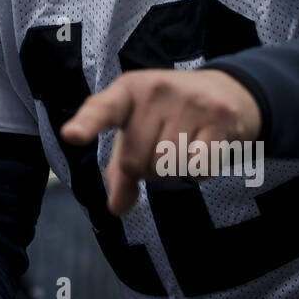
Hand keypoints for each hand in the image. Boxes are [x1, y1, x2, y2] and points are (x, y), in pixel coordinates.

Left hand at [61, 69, 260, 216]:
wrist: (226, 90)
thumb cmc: (169, 115)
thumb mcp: (137, 131)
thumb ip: (121, 169)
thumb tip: (117, 208)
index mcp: (126, 91)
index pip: (102, 110)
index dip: (86, 124)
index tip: (71, 135)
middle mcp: (155, 91)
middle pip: (136, 162)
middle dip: (148, 168)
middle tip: (165, 145)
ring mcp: (188, 101)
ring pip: (166, 168)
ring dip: (174, 171)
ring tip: (184, 146)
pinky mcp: (219, 117)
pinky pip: (197, 168)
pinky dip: (199, 171)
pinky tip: (203, 150)